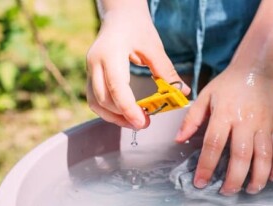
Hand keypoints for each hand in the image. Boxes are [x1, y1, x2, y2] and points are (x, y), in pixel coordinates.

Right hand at [85, 8, 189, 128]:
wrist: (120, 15)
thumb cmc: (136, 27)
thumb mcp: (154, 47)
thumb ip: (166, 71)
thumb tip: (182, 92)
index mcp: (110, 53)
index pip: (116, 86)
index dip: (128, 108)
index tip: (142, 121)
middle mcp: (95, 63)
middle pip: (103, 99)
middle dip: (122, 116)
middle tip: (145, 123)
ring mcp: (90, 69)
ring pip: (96, 103)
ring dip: (114, 117)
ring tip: (136, 122)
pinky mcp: (91, 75)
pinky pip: (95, 99)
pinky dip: (108, 111)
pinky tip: (125, 115)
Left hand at [175, 68, 272, 194]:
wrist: (258, 69)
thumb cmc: (229, 84)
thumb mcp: (206, 95)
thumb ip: (192, 118)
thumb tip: (179, 140)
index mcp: (224, 113)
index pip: (214, 144)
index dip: (207, 166)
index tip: (200, 182)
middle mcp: (245, 121)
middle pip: (241, 155)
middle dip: (234, 178)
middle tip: (226, 192)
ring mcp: (264, 124)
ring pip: (264, 155)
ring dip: (258, 177)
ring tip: (251, 190)